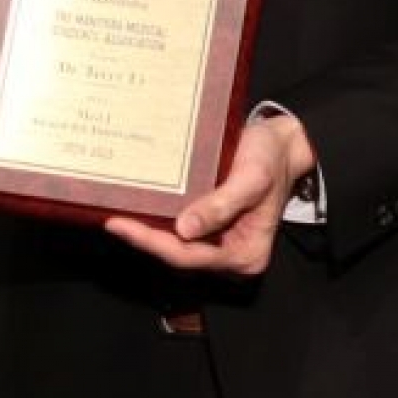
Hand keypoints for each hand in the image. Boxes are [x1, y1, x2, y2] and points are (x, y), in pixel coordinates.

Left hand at [106, 111, 315, 277]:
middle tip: (113, 220)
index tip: (123, 225)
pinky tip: (140, 207)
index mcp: (246, 254)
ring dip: (149, 231)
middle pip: (180, 254)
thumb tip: (184, 230)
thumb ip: (220, 205)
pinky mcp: (213, 227)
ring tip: (118, 214)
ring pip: (177, 244)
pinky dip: (160, 220)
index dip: (154, 243)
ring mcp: (221, 242)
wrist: (285, 141)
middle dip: (146, 239)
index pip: (190, 256)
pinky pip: (181, 230)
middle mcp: (231, 255)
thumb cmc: (272, 157)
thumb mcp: (251, 178)